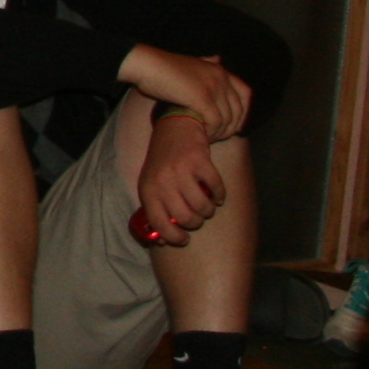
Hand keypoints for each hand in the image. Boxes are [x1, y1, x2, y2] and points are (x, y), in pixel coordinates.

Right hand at [116, 45, 248, 137]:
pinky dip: (211, 132)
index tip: (234, 125)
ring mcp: (213, 87)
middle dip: (232, 127)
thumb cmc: (164, 67)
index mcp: (220, 70)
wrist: (148, 66)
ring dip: (219, 132)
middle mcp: (221, 77)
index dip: (244, 112)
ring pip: (227, 119)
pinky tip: (201, 135)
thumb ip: (207, 62)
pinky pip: (215, 122)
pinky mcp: (202, 98)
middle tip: (218, 137)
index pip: (245, 94)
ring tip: (207, 138)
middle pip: (238, 109)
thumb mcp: (192, 62)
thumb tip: (219, 58)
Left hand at [136, 117, 230, 241]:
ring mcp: (181, 171)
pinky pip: (216, 188)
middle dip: (195, 223)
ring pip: (201, 206)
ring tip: (207, 206)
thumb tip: (161, 240)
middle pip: (184, 217)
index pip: (159, 223)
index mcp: (148, 190)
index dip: (173, 237)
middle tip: (198, 218)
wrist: (175, 128)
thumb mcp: (151, 184)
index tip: (184, 239)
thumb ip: (156, 208)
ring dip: (208, 210)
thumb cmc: (163, 162)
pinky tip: (218, 195)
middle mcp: (163, 181)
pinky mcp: (200, 161)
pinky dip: (220, 195)